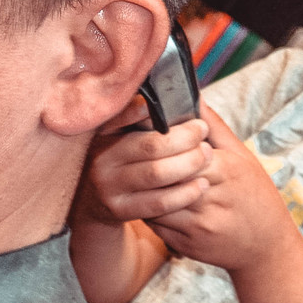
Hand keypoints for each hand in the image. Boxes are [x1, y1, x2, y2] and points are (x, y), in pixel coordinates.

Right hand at [73, 96, 213, 226]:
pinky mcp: (120, 210)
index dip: (152, 111)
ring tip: (206, 156)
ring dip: (188, 164)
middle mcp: (102, 158)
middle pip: (150, 146)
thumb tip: (178, 93)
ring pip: (156, 174)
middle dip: (184, 138)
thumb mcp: (121, 134)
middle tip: (202, 131)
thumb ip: (141, 115)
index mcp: (103, 134)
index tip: (181, 109)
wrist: (95, 199)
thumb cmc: (122, 158)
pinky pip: (159, 202)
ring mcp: (109, 186)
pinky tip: (201, 185)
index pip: (125, 116)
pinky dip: (184, 193)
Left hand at [146, 104, 300, 273]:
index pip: (183, 150)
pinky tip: (146, 199)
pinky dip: (148, 209)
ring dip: (143, 188)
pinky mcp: (188, 244)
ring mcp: (199, 225)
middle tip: (132, 153)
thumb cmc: (256, 196)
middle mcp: (212, 199)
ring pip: (155, 200)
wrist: (268, 247)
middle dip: (149, 163)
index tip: (152, 133)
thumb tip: (194, 97)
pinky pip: (157, 224)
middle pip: (166, 175)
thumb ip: (215, 127)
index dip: (165, 142)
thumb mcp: (243, 157)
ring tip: (135, 175)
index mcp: (227, 171)